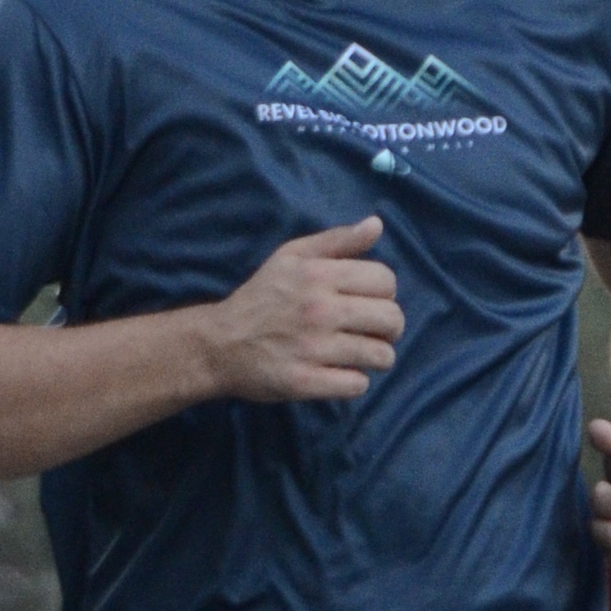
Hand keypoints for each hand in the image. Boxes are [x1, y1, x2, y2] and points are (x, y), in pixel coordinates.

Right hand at [203, 219, 403, 405]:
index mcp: (319, 276)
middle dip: (389, 327)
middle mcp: (319, 310)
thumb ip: (336, 240)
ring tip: (360, 354)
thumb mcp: (291, 256)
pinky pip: (356, 385)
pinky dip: (353, 381)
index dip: (385, 292)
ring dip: (377, 357)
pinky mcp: (304, 382)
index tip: (368, 301)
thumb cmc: (261, 296)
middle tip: (372, 332)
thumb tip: (376, 225)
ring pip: (380, 356)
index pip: (385, 281)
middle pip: (391, 319)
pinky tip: (339, 373)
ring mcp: (313, 349)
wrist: (219, 344)